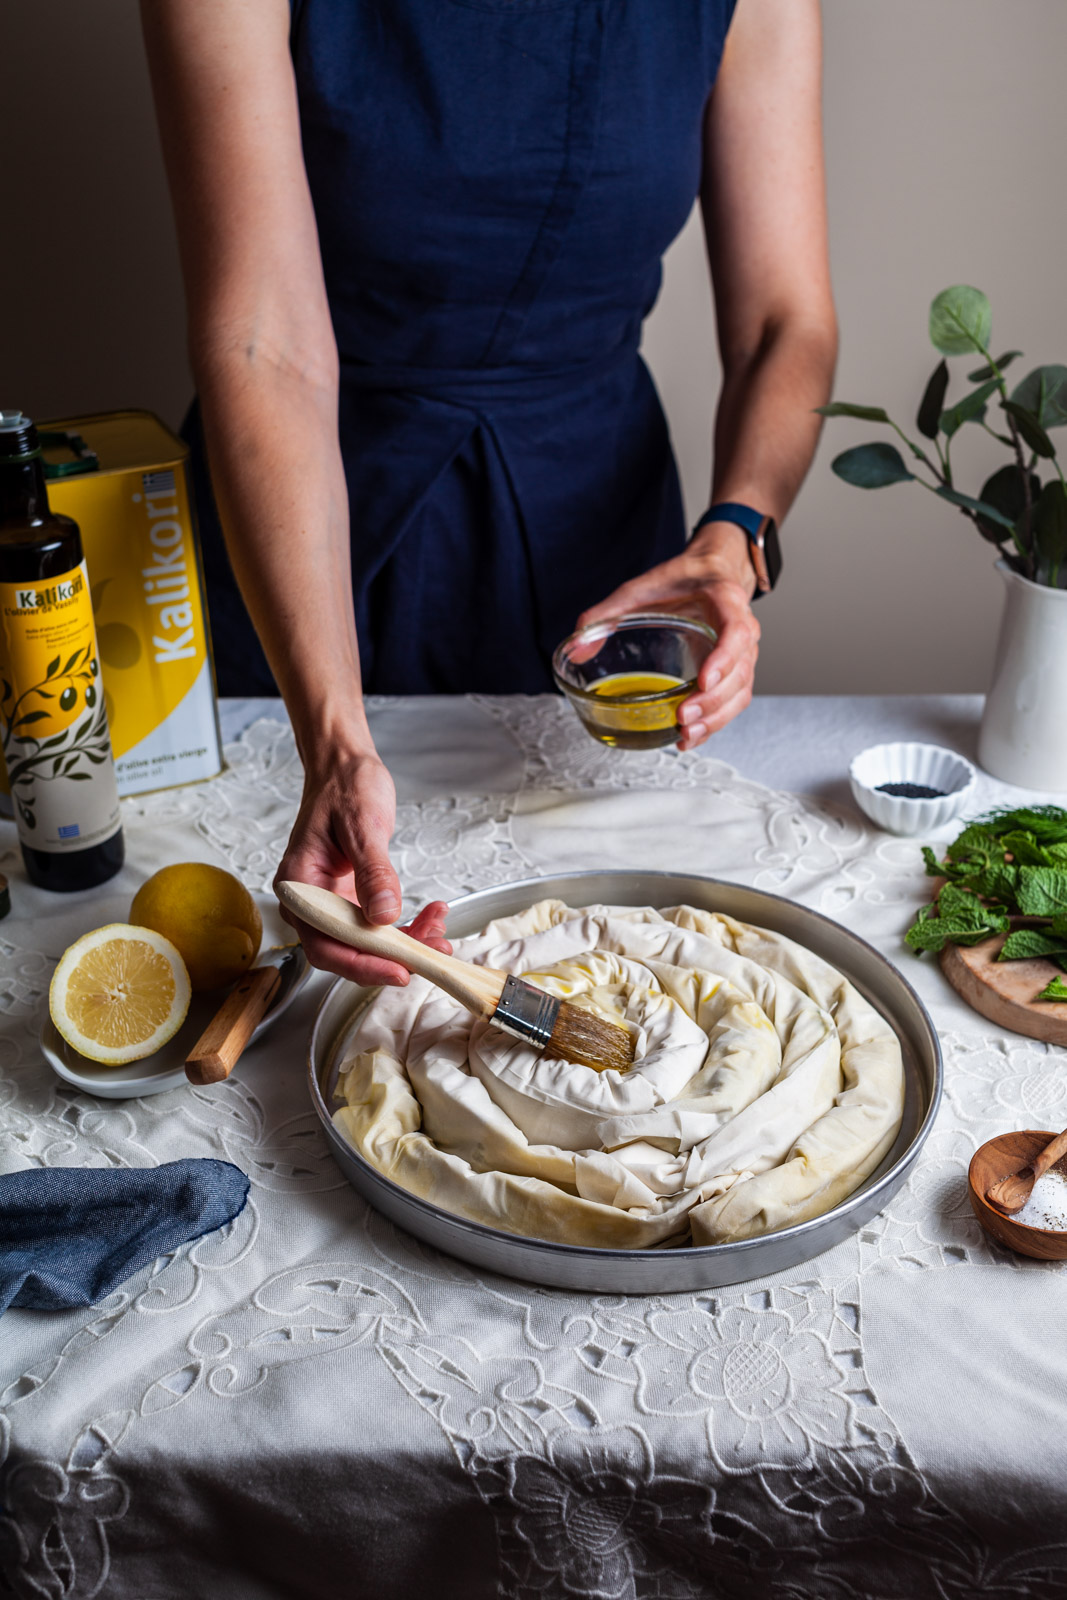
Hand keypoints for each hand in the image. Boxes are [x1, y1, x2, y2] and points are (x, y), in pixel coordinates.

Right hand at [274, 746, 450, 985]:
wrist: (344, 769)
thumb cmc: (344, 787)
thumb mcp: (362, 825)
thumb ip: (373, 872)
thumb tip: (383, 915)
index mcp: (298, 884)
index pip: (324, 944)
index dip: (362, 964)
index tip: (398, 969)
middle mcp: (311, 900)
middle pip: (346, 950)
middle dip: (390, 958)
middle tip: (430, 955)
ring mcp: (331, 902)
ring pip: (365, 943)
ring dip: (404, 945)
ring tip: (438, 935)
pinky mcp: (351, 900)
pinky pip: (376, 926)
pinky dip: (406, 928)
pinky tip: (430, 918)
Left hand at [575, 521, 760, 750]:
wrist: (708, 575)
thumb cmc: (680, 581)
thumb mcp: (638, 587)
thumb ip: (605, 613)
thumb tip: (577, 648)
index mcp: (725, 601)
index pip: (736, 632)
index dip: (723, 659)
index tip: (703, 681)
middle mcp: (743, 631)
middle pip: (739, 673)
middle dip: (713, 701)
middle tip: (683, 717)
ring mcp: (741, 655)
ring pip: (739, 693)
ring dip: (715, 719)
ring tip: (685, 735)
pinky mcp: (732, 674)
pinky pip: (732, 703)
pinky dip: (714, 724)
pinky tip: (688, 737)